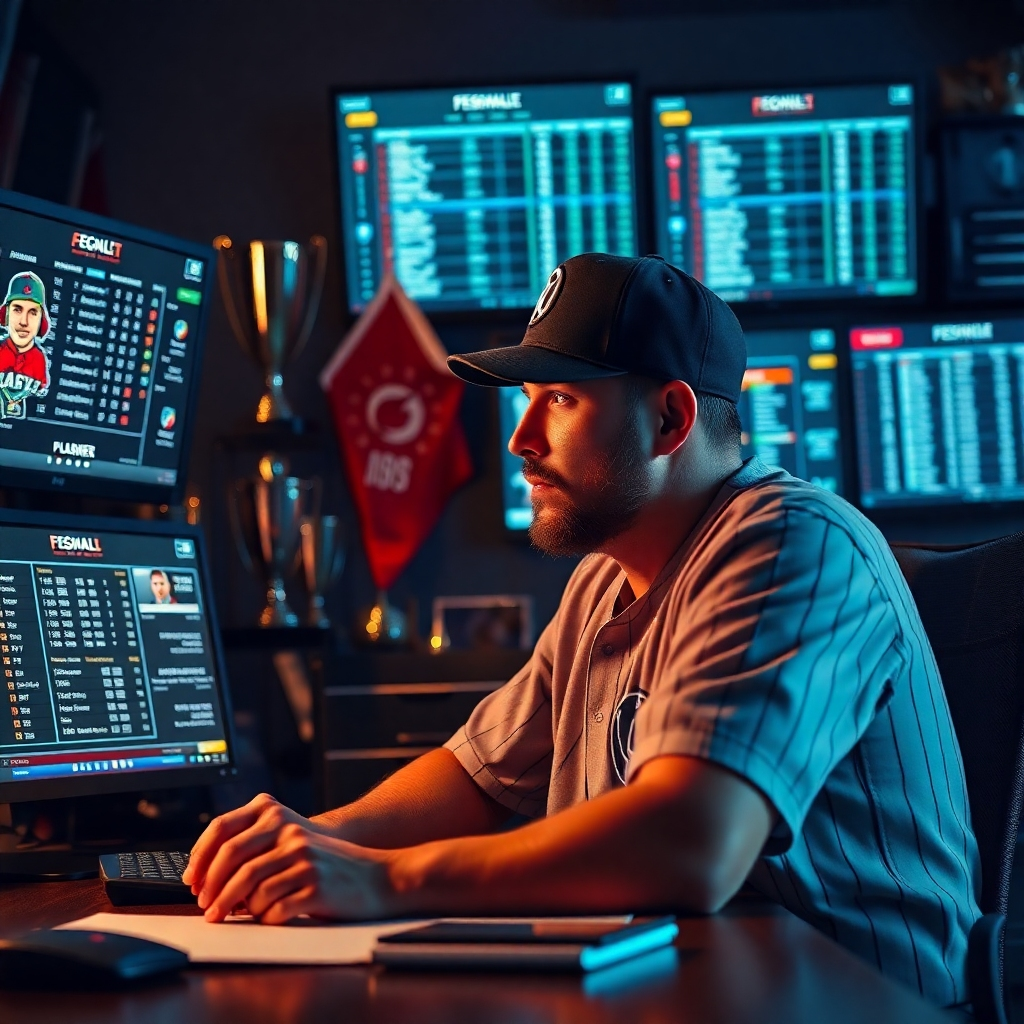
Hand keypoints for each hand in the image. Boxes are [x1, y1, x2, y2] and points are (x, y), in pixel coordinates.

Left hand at [182, 793, 331, 905]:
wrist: (376, 875)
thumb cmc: (326, 863)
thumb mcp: (293, 841)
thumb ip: (258, 845)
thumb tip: (209, 873)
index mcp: (277, 816)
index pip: (223, 827)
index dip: (201, 856)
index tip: (192, 879)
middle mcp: (289, 833)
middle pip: (232, 858)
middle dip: (212, 887)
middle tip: (206, 906)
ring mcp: (304, 859)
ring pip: (251, 887)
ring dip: (234, 907)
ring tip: (227, 916)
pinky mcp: (316, 887)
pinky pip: (275, 908)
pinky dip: (264, 917)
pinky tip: (267, 916)